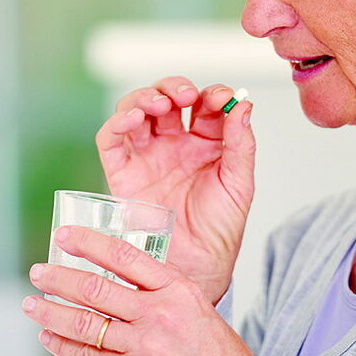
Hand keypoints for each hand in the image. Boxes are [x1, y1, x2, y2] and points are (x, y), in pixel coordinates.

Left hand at [22, 226, 261, 355]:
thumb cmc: (212, 343)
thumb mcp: (192, 299)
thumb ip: (156, 283)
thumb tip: (113, 266)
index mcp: (174, 287)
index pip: (123, 257)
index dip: (89, 243)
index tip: (64, 234)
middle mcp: (157, 314)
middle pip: (96, 290)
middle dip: (59, 278)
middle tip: (38, 271)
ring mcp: (143, 346)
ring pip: (87, 324)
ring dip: (53, 312)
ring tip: (32, 304)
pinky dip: (64, 345)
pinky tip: (49, 336)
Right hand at [96, 77, 254, 303]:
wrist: (197, 267)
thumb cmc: (220, 230)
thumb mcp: (239, 183)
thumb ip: (241, 143)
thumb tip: (244, 104)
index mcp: (205, 143)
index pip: (204, 104)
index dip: (211, 94)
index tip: (220, 98)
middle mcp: (173, 144)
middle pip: (166, 99)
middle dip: (173, 88)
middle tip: (184, 95)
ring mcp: (146, 156)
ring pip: (136, 111)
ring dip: (144, 98)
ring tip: (158, 104)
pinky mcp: (122, 173)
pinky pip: (111, 140)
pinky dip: (116, 123)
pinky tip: (132, 118)